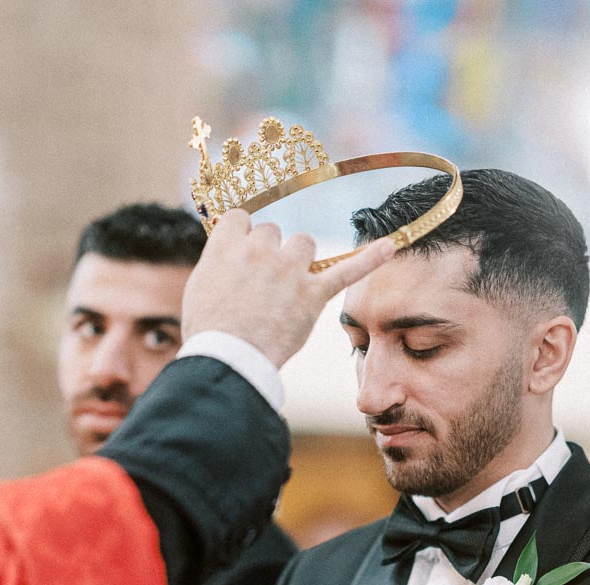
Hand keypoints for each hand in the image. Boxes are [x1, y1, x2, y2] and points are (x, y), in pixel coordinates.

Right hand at [182, 210, 394, 366]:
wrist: (229, 361)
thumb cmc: (208, 332)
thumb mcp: (199, 288)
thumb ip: (218, 262)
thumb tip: (229, 251)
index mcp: (227, 245)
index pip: (242, 218)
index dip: (245, 238)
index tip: (243, 258)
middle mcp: (259, 250)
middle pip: (274, 232)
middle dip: (271, 255)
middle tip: (263, 289)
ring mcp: (288, 271)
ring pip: (304, 243)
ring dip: (300, 261)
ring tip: (289, 291)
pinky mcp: (312, 295)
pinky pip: (345, 270)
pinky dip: (370, 259)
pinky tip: (390, 246)